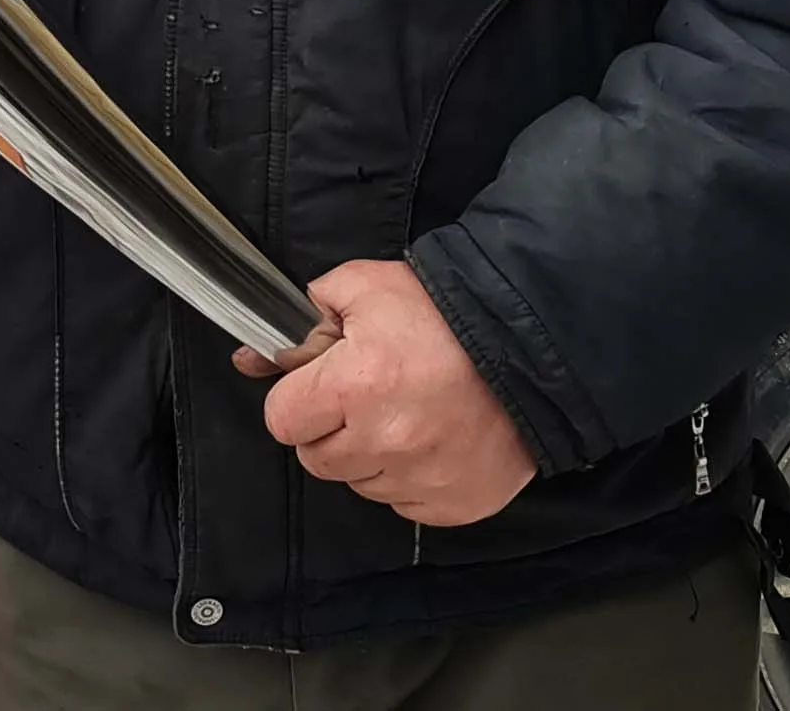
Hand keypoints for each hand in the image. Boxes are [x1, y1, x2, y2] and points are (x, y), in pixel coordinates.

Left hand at [237, 259, 537, 527]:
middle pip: (316, 459)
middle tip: (363, 396)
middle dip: (329, 428)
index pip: (282, 420)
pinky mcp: (453, 505)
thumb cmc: (444, 312)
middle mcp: (383, 441)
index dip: (296, 398)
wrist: (527, 342)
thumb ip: (311, 312)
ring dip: (370, 454)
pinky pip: (404, 503)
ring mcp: (421, 479)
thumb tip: (261, 352)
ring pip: (360, 483)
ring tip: (405, 411)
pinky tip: (431, 438)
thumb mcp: (367, 285)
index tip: (317, 385)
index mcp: (354, 385)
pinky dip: (410, 477)